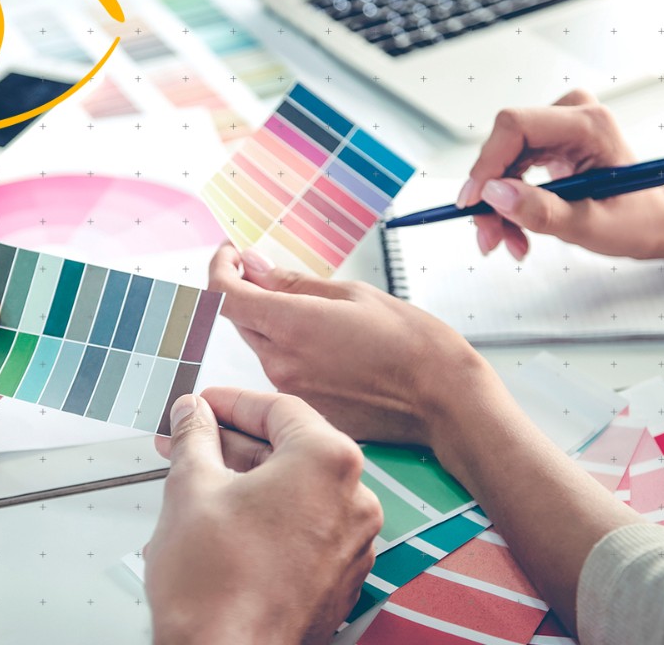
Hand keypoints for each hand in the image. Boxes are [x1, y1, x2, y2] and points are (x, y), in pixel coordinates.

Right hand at [145, 388, 381, 644]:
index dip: (233, 402)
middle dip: (236, 442)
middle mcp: (354, 500)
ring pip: (300, 491)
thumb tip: (193, 415)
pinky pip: (308, 528)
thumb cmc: (216, 588)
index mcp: (328, 462)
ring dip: (252, 480)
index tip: (206, 405)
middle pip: (293, 449)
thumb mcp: (190, 487)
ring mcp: (353, 543)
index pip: (280, 410)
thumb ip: (195, 438)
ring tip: (203, 478)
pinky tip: (231, 518)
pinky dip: (273, 516)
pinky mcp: (341, 578)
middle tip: (195, 438)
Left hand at [207, 245, 486, 447]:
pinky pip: (283, 371)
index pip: (223, 296)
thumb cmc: (411, 342)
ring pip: (262, 345)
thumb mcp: (353, 294)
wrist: (444, 400)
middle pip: (240, 320)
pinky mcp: (306, 409)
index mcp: (291, 326)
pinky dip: (292, 351)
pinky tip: (329, 346)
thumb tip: (252, 264)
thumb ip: (292, 281)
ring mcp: (292, 390)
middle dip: (248, 292)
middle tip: (271, 272)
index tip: (231, 253)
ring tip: (318, 314)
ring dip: (273, 323)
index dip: (219, 268)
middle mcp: (281, 363)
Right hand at [456, 89, 663, 259]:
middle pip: (505, 146)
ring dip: (497, 205)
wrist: (659, 219)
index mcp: (589, 125)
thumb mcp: (591, 225)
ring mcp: (560, 128)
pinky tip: (515, 229)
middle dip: (490, 195)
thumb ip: (542, 210)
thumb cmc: (640, 218)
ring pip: (503, 161)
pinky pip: (512, 168)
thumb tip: (494, 194)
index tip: (473, 202)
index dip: (486, 163)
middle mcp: (572, 117)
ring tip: (507, 241)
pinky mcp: (551, 143)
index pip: (516, 126)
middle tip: (490, 236)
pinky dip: (508, 201)